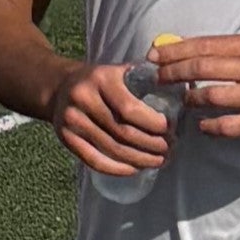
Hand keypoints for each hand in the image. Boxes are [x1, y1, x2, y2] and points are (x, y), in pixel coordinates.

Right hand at [49, 56, 176, 180]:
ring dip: (139, 159)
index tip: (170, 129)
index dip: (153, 124)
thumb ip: (143, 78)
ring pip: (112, 149)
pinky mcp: (65, 138)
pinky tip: (134, 169)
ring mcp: (72, 120)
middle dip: (151, 144)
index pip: (130, 109)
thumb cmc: (100, 80)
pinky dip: (117, 169)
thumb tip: (180, 92)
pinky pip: (94, 160)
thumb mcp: (118, 70)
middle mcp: (83, 99)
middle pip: (123, 132)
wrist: (59, 87)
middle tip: (169, 149)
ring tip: (158, 161)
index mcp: (101, 79)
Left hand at [160, 34, 239, 140]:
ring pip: (215, 95)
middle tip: (156, 78)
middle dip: (174, 72)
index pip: (207, 44)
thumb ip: (235, 51)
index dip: (176, 50)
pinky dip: (211, 126)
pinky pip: (231, 125)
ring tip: (182, 101)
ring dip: (191, 99)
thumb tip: (193, 52)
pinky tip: (203, 126)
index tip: (155, 55)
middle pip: (205, 67)